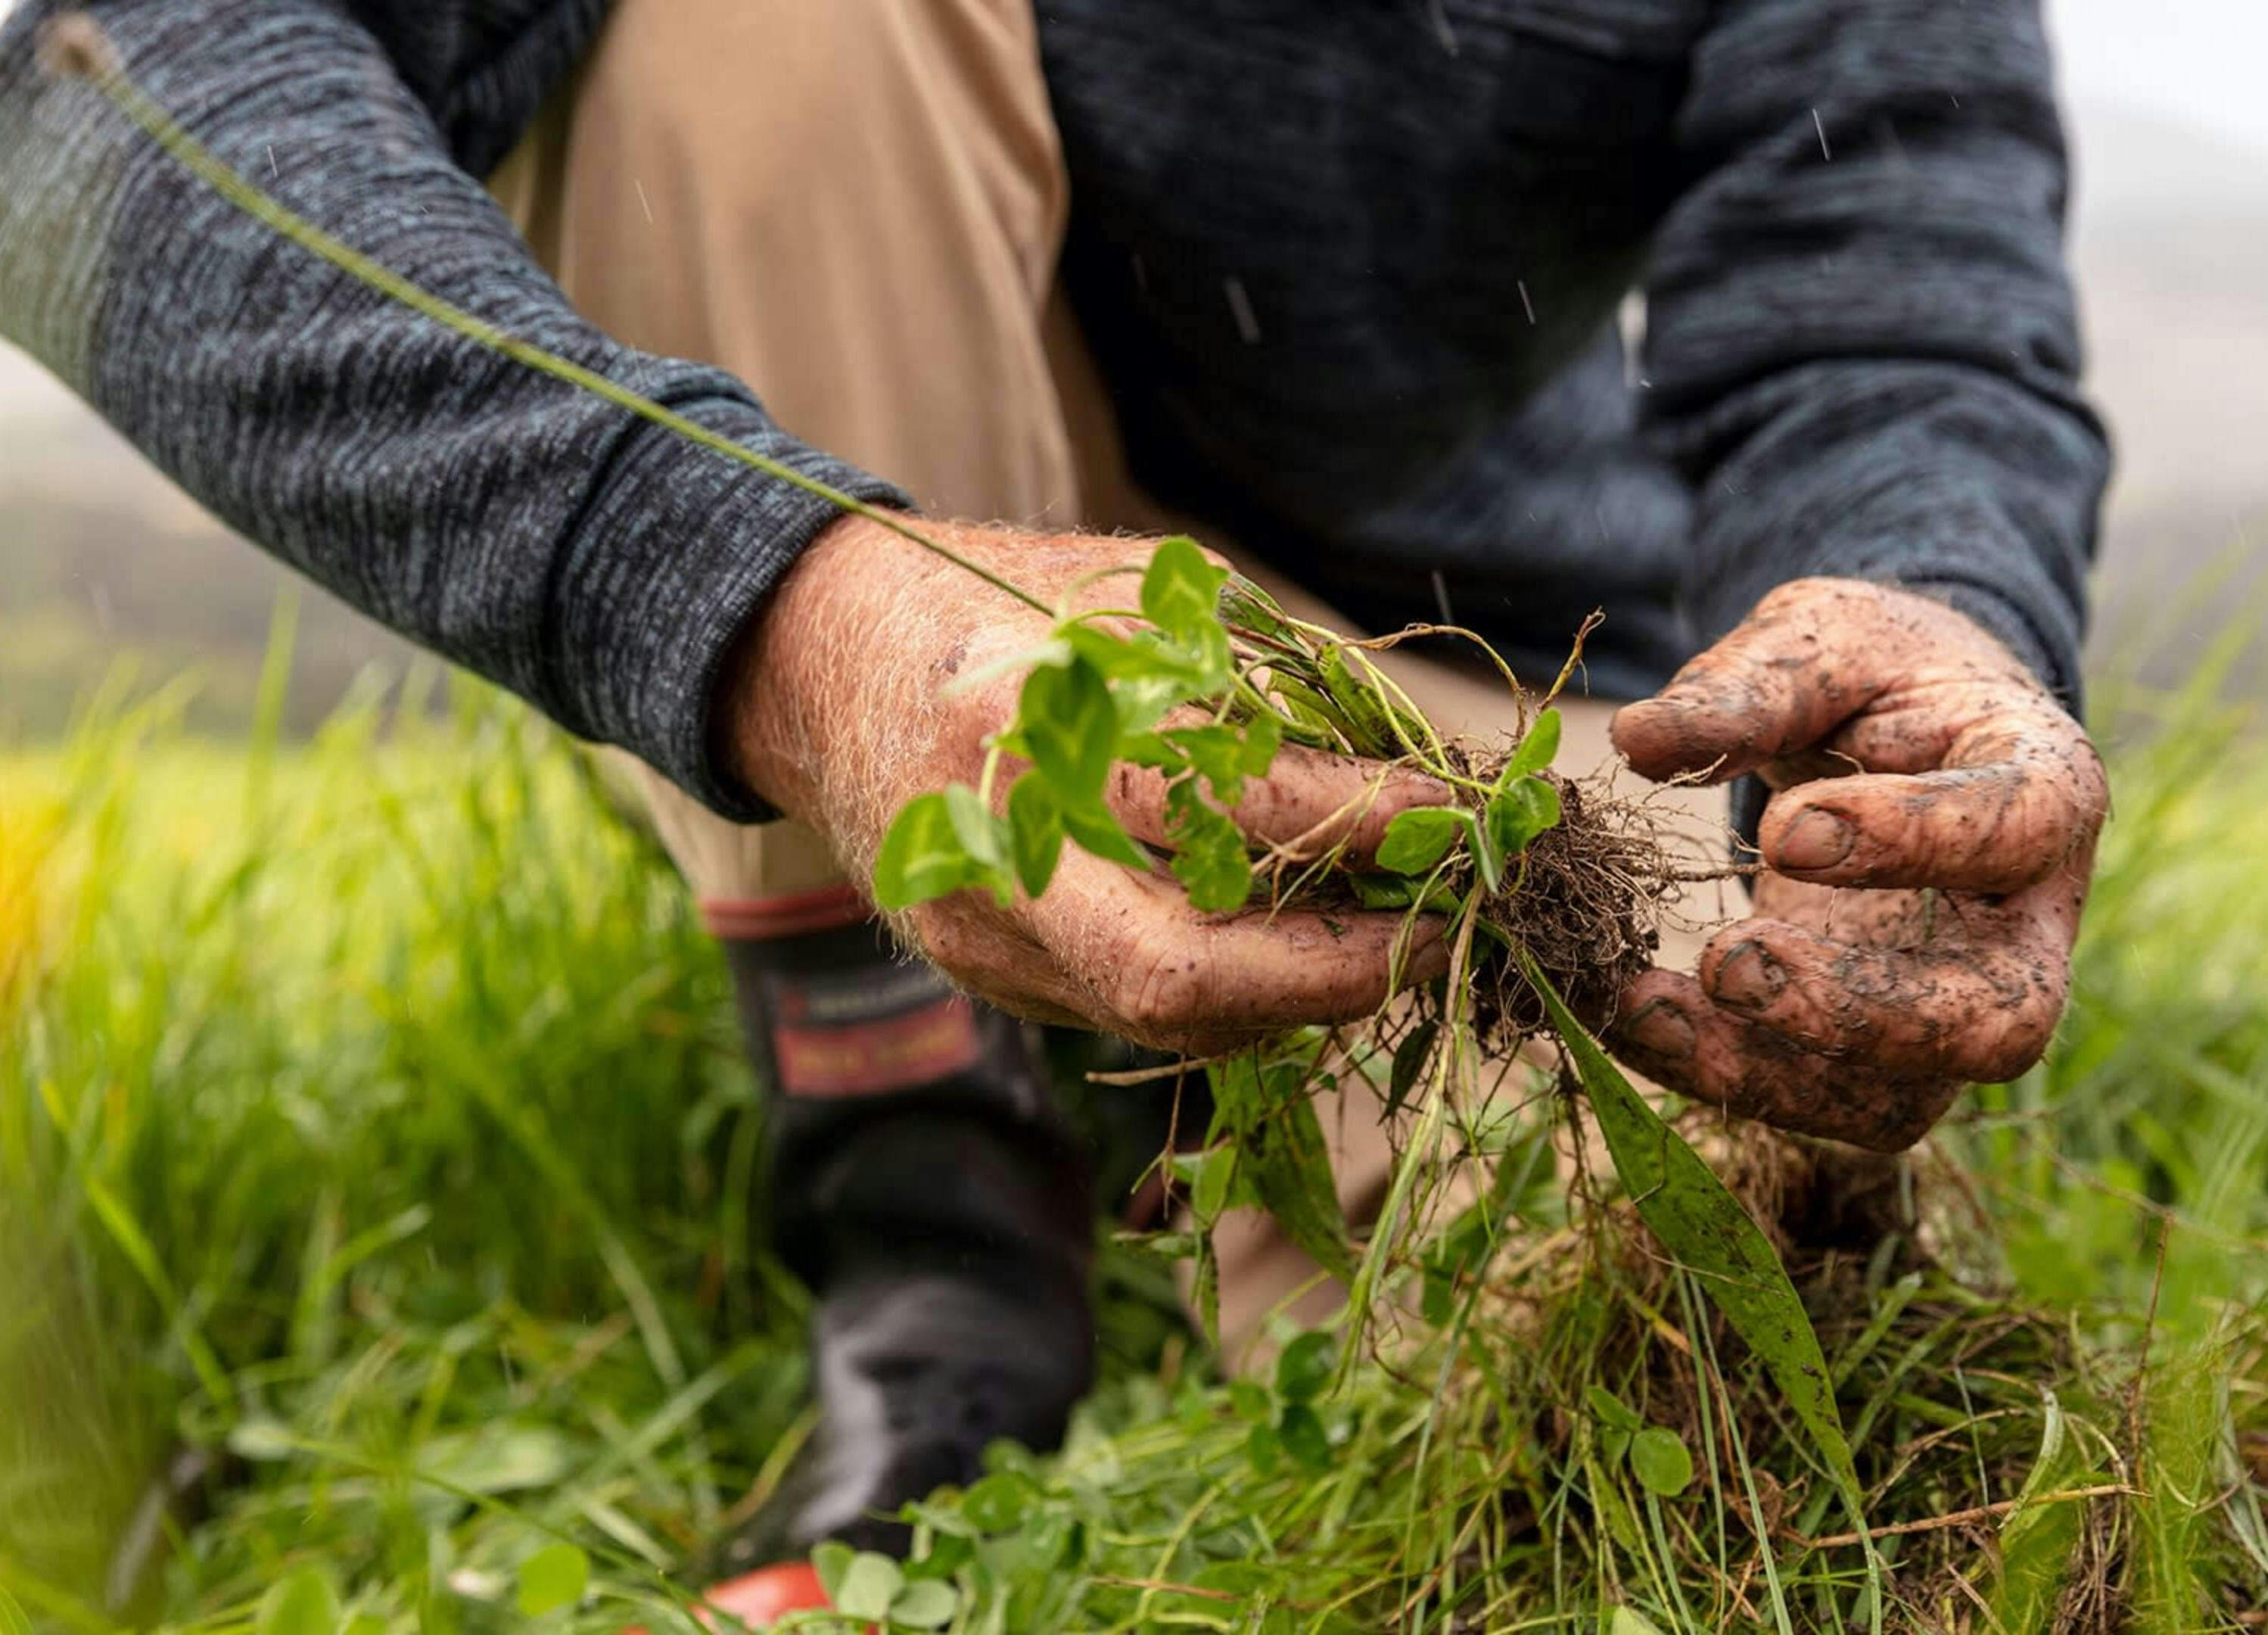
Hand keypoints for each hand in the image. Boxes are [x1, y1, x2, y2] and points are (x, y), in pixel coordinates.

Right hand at [721, 514, 1450, 1051]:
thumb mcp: (1136, 594)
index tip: (1461, 814)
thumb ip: (1263, 679)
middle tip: (1442, 934)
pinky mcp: (983, 975)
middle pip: (1179, 972)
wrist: (823, 663)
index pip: (1232, 800)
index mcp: (1031, 717)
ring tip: (1386, 939)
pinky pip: (1132, 1014)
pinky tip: (1291, 949)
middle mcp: (994, 843)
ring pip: (1165, 1018)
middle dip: (1339, 972)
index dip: (1367, 821)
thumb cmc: (1002, 602)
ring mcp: (978, 930)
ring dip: (1297, 995)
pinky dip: (1233, 994)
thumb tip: (1412, 766)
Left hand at [1607, 579, 2106, 1151]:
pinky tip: (1628, 1016)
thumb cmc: (1871, 674)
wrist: (1889, 723)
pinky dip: (1715, 1072)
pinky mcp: (1877, 1052)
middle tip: (1728, 964)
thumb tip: (1638, 740)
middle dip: (1860, 1013)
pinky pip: (1815, 1100)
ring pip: (1900, 1097)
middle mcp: (2025, 923)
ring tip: (1640, 1006)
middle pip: (1997, 1021)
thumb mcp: (1819, 641)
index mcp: (2046, 785)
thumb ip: (1747, 687)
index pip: (2019, 831)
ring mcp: (1956, 1004)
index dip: (1914, 840)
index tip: (1783, 831)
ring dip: (1764, 1070)